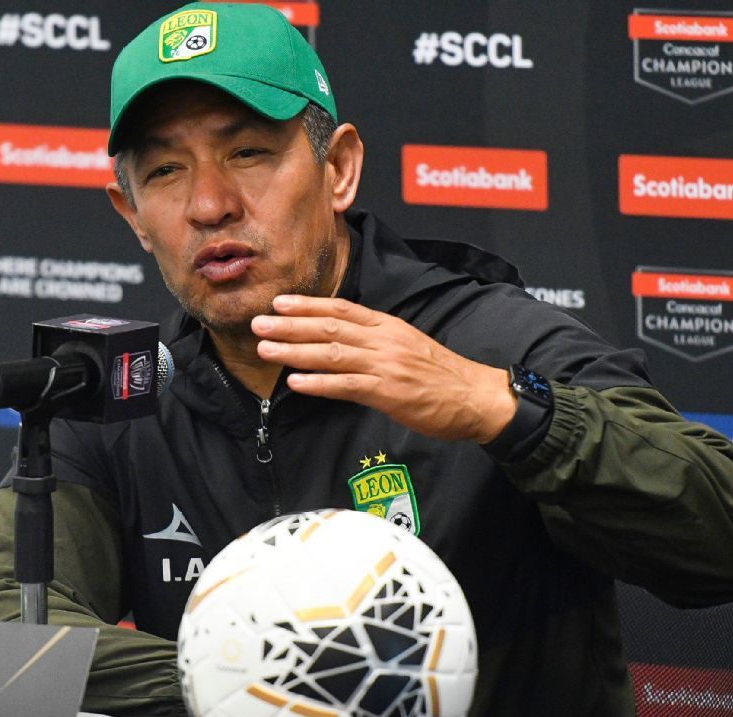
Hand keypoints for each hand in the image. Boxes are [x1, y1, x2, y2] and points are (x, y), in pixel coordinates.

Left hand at [251, 295, 516, 441]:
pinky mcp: (387, 392)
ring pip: (331, 353)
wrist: (474, 397)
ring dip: (294, 351)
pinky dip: (318, 384)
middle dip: (289, 325)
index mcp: (388, 326)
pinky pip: (346, 386)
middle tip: (258, 323)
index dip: (308, 305)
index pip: (341, 309)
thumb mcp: (408, 345)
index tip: (280, 303)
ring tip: (264, 350)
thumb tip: (342, 339)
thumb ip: (376, 340)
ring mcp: (384, 365)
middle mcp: (383, 340)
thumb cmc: (441, 375)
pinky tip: (295, 383)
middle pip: (329, 327)